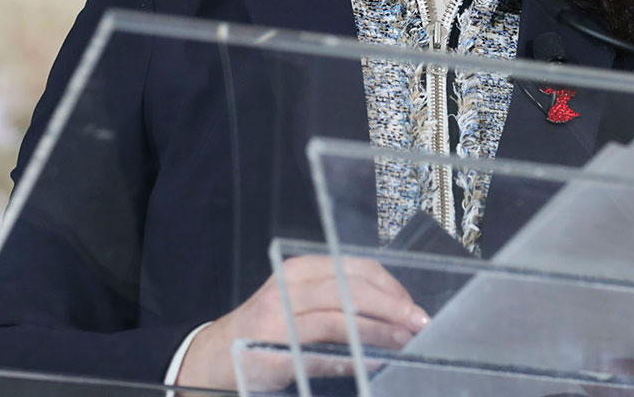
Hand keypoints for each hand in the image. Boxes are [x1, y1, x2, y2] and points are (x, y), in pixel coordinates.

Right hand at [175, 254, 429, 390]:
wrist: (214, 356)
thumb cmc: (266, 331)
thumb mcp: (299, 302)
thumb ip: (337, 300)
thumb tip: (394, 310)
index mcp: (301, 270)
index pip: (358, 268)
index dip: (392, 287)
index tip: (413, 307)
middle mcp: (290, 286)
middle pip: (354, 288)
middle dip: (393, 306)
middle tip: (419, 324)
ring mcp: (280, 317)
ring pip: (342, 316)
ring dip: (380, 331)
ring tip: (404, 342)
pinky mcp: (275, 348)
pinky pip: (322, 351)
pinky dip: (352, 357)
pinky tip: (372, 364)